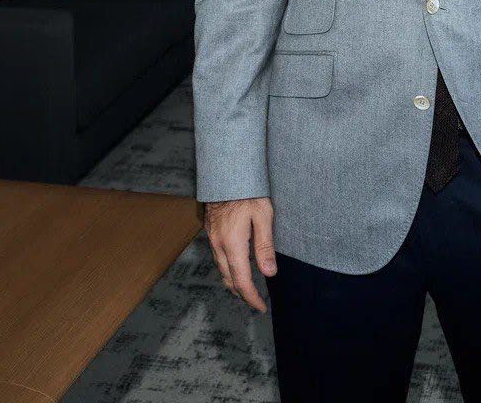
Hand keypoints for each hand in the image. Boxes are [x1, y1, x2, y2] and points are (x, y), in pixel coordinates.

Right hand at [203, 197, 276, 311]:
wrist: (225, 173)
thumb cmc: (247, 191)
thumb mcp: (263, 215)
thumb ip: (265, 245)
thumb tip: (269, 273)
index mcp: (233, 244)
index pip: (242, 281)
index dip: (252, 297)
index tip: (261, 307)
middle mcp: (219, 245)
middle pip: (229, 279)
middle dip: (242, 293)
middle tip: (256, 301)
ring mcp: (212, 238)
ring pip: (222, 270)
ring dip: (234, 282)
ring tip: (248, 288)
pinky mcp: (211, 232)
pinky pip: (218, 258)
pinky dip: (228, 268)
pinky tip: (237, 265)